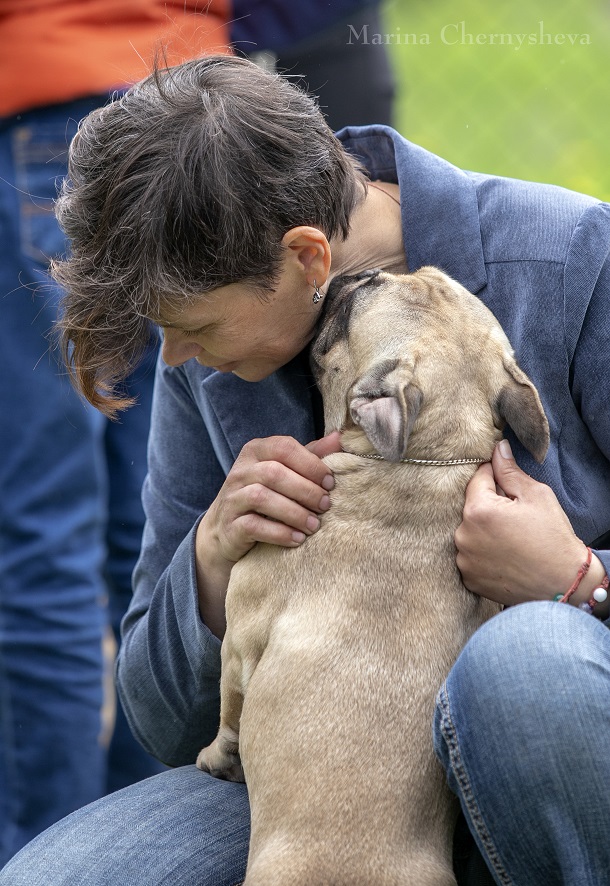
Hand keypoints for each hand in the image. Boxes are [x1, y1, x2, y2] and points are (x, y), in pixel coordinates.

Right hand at [195, 431, 341, 635]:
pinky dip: (279, 533)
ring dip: (295, 513)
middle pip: (274, 473)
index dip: (310, 464)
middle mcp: (240, 471)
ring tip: (314, 525)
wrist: (226, 530)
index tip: (330, 483)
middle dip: (305, 490)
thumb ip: (310, 455)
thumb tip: (340, 437)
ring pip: (262, 498)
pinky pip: (253, 525)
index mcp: (255, 451)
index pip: (283, 447)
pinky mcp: (229, 525)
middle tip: (326, 506)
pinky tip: (297, 539)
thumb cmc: (265, 496)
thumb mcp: (285, 471)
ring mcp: (232, 498)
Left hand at [455, 439, 590, 606]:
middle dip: (489, 505)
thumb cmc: (552, 537)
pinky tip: (504, 555)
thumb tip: (497, 448)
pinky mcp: (469, 579)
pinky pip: (470, 556)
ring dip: (483, 530)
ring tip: (511, 538)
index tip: (509, 485)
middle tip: (514, 516)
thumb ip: (510, 471)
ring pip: (469, 532)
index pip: (477, 478)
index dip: (494, 476)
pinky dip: (483, 553)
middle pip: (470, 507)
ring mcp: (464, 560)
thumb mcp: (536, 495)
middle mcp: (463, 536)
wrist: (565, 583)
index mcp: (478, 510)